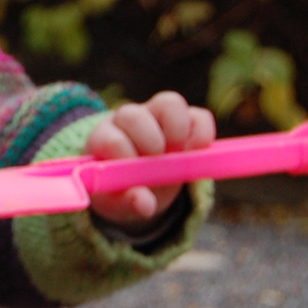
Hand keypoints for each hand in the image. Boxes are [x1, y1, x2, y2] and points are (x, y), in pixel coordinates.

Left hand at [84, 90, 215, 226]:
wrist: (138, 183)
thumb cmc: (122, 191)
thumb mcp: (119, 203)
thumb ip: (128, 203)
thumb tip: (145, 205)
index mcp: (103, 140)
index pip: (111, 139)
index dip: (127, 156)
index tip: (137, 174)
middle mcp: (127, 121)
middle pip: (135, 114)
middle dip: (150, 141)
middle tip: (158, 161)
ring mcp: (156, 116)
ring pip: (169, 103)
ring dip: (178, 131)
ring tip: (179, 155)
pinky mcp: (185, 119)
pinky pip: (199, 115)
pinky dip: (203, 133)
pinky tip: (196, 153)